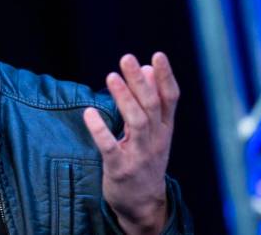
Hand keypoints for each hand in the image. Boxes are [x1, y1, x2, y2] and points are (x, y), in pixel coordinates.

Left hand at [83, 52, 179, 234]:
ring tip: (111, 77)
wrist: (143, 204)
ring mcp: (139, 155)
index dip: (166, 77)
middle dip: (139, 81)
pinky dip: (100, 130)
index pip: (170, 99)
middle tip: (126, 58)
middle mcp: (156, 140)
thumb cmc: (146, 160)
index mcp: (165, 129)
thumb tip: (146, 67)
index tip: (158, 55)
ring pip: (136, 122)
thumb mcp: (155, 132)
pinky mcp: (120, 168)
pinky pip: (109, 147)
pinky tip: (89, 113)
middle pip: (150, 106)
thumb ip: (152, 101)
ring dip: (123, 98)